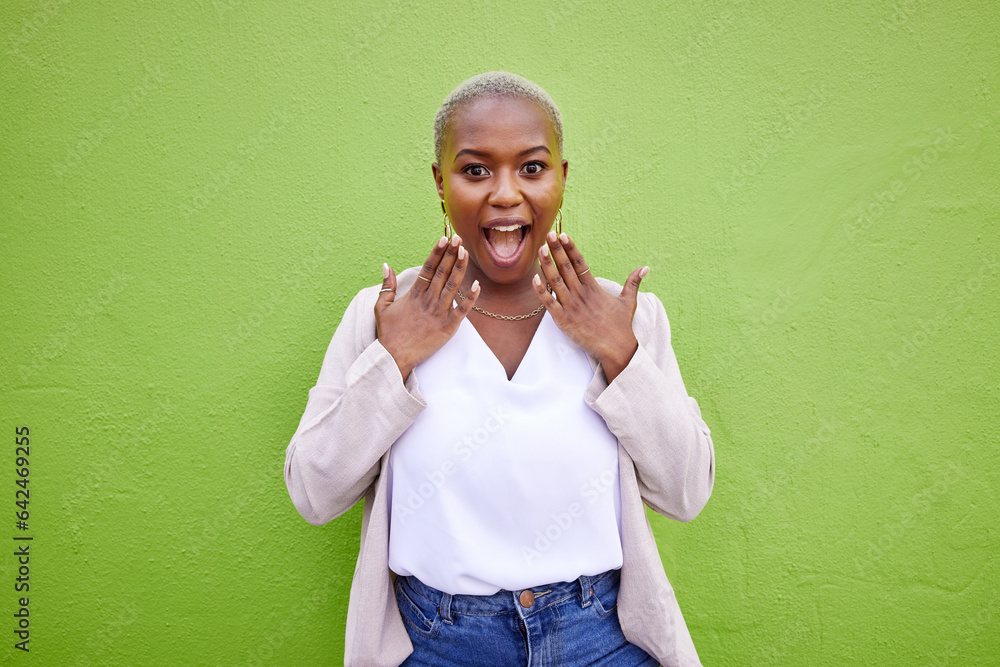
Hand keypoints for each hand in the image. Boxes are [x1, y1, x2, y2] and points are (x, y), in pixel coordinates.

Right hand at [376, 235, 479, 379]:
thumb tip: (386, 265)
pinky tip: (477, 284)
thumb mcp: (382, 307)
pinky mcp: (448, 327)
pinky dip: (470, 298)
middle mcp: (427, 301)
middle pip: (441, 273)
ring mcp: (439, 313)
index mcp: (414, 295)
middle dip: (451, 254)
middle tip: (458, 238)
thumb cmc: (388, 333)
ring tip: (466, 252)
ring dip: (459, 268)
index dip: (436, 253)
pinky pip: (462, 310)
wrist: (394, 357)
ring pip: (452, 286)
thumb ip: (387, 285)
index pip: (427, 268)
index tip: (444, 239)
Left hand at [531, 231, 648, 382]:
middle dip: (556, 250)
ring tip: (540, 249)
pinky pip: (549, 303)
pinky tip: (535, 278)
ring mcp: (571, 307)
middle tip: (548, 234)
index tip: (563, 235)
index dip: (571, 249)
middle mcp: (581, 294)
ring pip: (555, 282)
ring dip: (547, 265)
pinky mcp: (564, 320)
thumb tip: (646, 268)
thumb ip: (633, 282)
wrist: (616, 349)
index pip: (580, 263)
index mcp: (594, 288)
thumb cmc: (621, 326)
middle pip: (566, 268)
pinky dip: (541, 291)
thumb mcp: (628, 301)